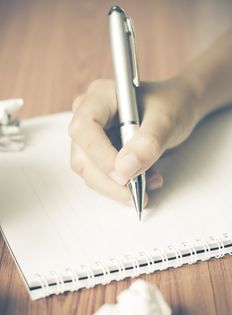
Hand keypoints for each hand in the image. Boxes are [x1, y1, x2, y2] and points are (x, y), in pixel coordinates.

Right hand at [69, 77, 197, 205]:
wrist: (178, 109)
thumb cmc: (172, 104)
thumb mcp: (167, 120)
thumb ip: (148, 143)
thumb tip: (124, 169)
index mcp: (100, 96)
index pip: (84, 128)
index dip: (101, 155)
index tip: (125, 175)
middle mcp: (89, 114)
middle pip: (83, 156)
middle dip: (109, 181)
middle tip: (137, 193)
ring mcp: (92, 135)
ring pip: (89, 171)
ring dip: (117, 186)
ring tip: (149, 182)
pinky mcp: (99, 152)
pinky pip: (101, 176)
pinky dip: (121, 186)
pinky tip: (145, 180)